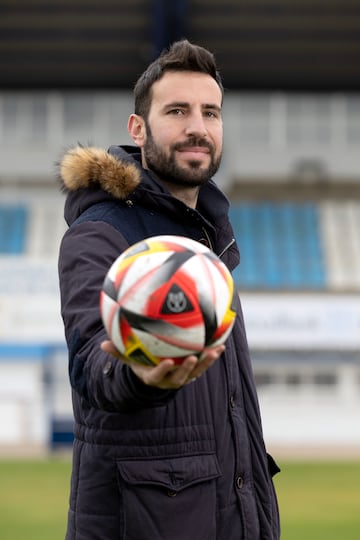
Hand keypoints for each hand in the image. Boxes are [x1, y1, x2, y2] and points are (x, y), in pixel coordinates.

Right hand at [100, 340, 224, 388]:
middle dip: (188, 369)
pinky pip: (204, 365)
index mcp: (153, 377)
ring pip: (196, 372)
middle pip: (180, 378)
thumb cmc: (140, 363)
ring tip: (215, 351)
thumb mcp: (128, 358)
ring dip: (206, 362)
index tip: (166, 362)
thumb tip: (101, 344)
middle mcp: (170, 380)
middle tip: (193, 357)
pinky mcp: (193, 372)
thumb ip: (117, 352)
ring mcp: (183, 378)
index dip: (162, 370)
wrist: (155, 374)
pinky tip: (221, 344)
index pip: (157, 376)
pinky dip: (212, 356)